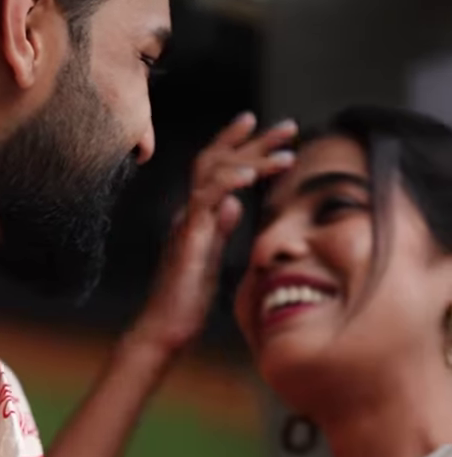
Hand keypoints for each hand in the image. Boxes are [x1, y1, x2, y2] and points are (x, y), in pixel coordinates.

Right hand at [130, 113, 296, 356]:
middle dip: (255, 140)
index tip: (266, 128)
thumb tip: (234, 204)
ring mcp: (187, 222)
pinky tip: (250, 175)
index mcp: (199, 216)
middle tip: (290, 126)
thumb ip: (221, 230)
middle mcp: (190, 212)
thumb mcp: (212, 260)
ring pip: (214, 172)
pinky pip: (205, 199)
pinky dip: (228, 182)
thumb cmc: (186, 302)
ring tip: (286, 153)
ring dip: (253, 159)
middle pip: (219, 160)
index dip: (241, 145)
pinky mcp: (187, 237)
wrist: (165, 330)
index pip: (218, 168)